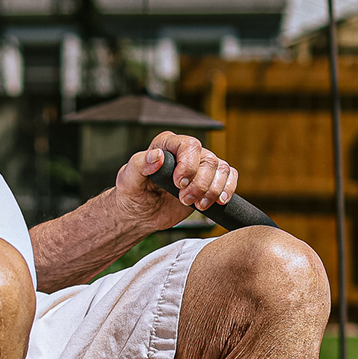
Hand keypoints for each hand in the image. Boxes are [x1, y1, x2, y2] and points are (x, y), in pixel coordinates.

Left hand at [114, 131, 237, 232]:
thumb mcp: (128, 179)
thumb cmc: (132, 194)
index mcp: (167, 145)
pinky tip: (218, 201)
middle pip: (209, 160)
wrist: (141, 214)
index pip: (189, 145)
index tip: (179, 184)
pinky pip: (229, 177)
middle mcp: (186, 153)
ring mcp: (200, 166)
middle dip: (200, 184)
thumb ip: (140, 164)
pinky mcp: (210, 180)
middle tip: (184, 200)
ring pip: (221, 169)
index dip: (189, 165)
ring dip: (212, 191)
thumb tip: (156, 155)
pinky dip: (227, 190)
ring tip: (197, 205)